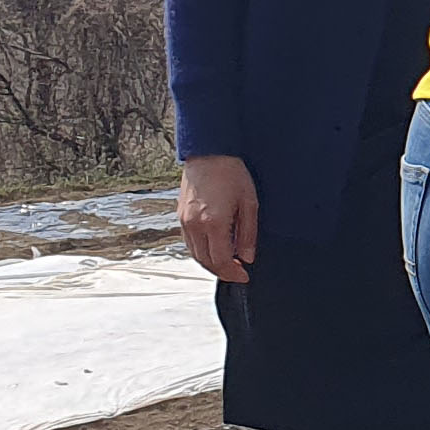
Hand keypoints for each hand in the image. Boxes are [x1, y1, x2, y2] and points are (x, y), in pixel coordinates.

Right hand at [178, 154, 258, 282]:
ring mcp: (184, 221)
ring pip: (195, 254)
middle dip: (222, 272)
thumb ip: (248, 234)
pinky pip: (189, 243)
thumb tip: (247, 257)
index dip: (233, 273)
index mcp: (213, 223)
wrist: (208, 153)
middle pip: (205, 261)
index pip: (221, 260)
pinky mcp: (180, 216)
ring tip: (229, 263)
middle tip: (238, 273)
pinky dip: (201, 252)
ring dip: (211, 263)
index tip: (244, 276)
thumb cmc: (231, 173)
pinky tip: (215, 249)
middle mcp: (194, 225)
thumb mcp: (249, 203)